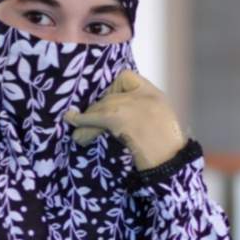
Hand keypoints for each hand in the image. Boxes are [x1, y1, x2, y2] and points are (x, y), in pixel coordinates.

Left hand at [64, 69, 187, 169]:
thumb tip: (112, 114)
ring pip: (100, 107)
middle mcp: (142, 95)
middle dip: (98, 110)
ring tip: (79, 131)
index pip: (126, 77)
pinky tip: (70, 119)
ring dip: (88, 120)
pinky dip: (80, 119)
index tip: (111, 106)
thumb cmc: (165, 149)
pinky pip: (94, 116)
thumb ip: (140, 110)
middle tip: (92, 124)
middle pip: (109, 96)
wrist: (169, 162)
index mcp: (153, 94)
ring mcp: (130, 105)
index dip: (115, 89)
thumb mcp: (158, 121)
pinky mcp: (118, 118)